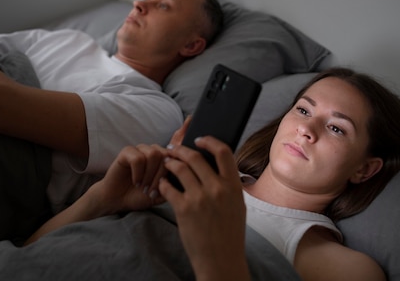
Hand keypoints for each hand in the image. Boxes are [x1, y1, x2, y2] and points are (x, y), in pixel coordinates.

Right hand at [90, 144, 169, 214]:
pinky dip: (137, 173)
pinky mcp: (127, 152)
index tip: (163, 187)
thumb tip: (182, 177)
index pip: (176, 157)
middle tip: (151, 190)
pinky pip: (138, 158)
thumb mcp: (161, 194)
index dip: (171, 173)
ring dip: (149, 175)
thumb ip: (173, 185)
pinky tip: (135, 181)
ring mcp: (140, 149)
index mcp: (164, 158)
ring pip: (153, 154)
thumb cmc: (140, 196)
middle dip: (159, 176)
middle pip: (165, 155)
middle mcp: (154, 150)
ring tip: (143, 186)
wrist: (118, 200)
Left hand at [159, 136, 249, 280]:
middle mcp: (217, 188)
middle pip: (195, 157)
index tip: (199, 139)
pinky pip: (168, 187)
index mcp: (233, 186)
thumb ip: (227, 184)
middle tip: (173, 148)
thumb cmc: (230, 233)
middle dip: (180, 149)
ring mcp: (199, 198)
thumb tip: (215, 165)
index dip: (209, 141)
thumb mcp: (237, 204)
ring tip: (166, 163)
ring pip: (179, 168)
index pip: (223, 151)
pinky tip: (162, 183)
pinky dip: (163, 183)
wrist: (221, 259)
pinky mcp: (183, 209)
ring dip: (170, 163)